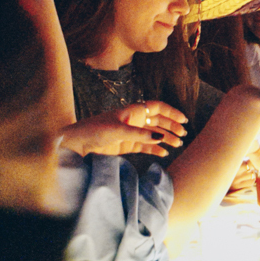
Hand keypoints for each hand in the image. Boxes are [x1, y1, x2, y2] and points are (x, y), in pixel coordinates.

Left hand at [58, 101, 188, 156]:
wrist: (76, 144)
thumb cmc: (93, 130)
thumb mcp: (118, 131)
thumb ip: (140, 135)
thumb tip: (161, 138)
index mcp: (131, 111)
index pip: (156, 107)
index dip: (171, 112)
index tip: (183, 120)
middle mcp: (133, 121)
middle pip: (158, 121)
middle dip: (171, 127)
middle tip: (183, 135)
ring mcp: (130, 134)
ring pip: (153, 134)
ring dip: (166, 138)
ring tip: (178, 145)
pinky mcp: (126, 146)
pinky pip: (145, 146)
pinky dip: (155, 149)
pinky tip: (164, 153)